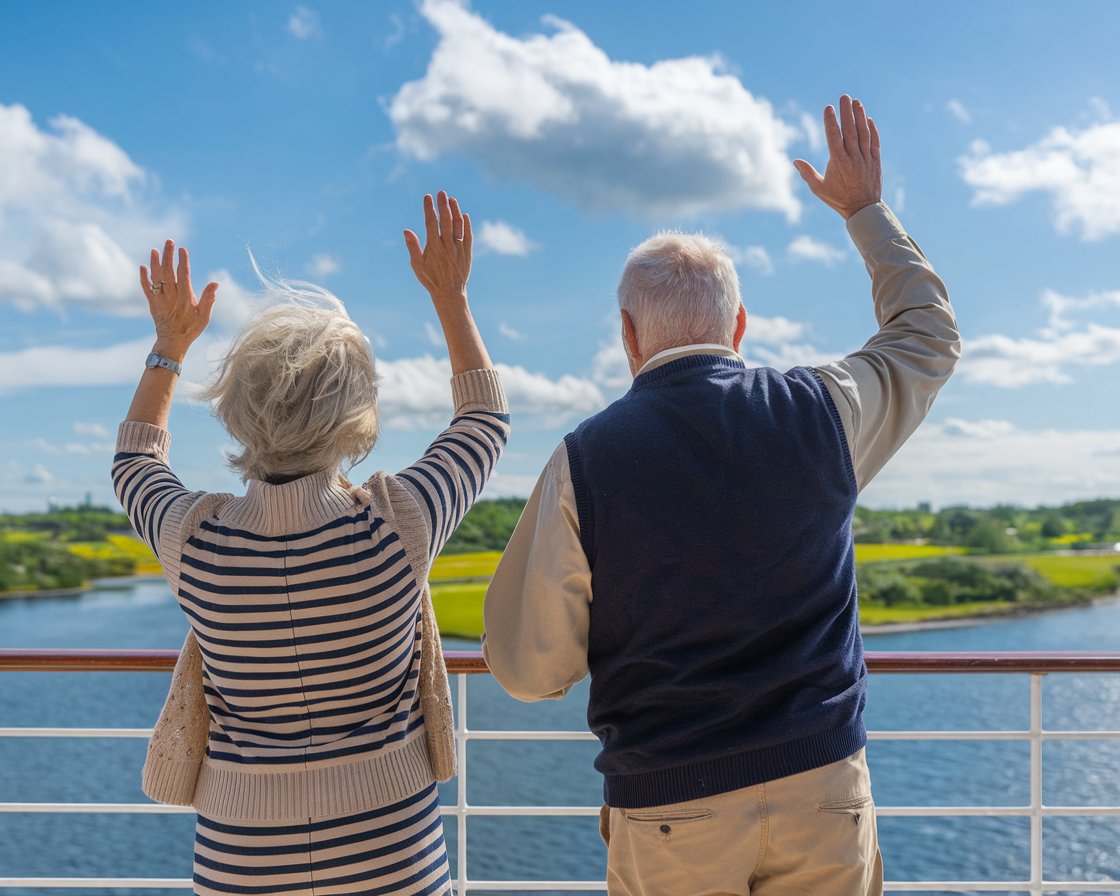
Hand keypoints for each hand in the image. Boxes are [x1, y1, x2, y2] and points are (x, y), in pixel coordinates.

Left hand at [140, 240, 217, 360]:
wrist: (173, 342)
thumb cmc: (191, 328)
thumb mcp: (204, 316)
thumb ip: (208, 299)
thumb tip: (215, 283)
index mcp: (185, 298)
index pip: (183, 275)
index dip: (182, 261)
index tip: (182, 249)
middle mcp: (171, 297)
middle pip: (168, 272)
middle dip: (168, 255)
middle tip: (169, 241)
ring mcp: (160, 299)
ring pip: (156, 277)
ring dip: (154, 262)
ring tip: (155, 250)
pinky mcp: (152, 303)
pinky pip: (146, 288)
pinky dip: (143, 277)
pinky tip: (143, 266)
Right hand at [403, 191, 472, 310]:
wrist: (449, 293)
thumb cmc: (430, 279)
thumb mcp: (417, 265)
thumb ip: (412, 247)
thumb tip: (406, 230)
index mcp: (433, 248)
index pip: (431, 223)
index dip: (429, 208)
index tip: (427, 197)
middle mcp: (447, 246)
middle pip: (446, 221)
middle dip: (443, 205)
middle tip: (441, 192)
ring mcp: (459, 249)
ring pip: (458, 226)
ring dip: (455, 212)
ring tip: (452, 200)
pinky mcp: (467, 253)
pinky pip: (468, 236)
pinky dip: (467, 225)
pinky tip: (464, 215)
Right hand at [793, 95, 881, 218]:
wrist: (863, 210)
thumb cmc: (838, 200)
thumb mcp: (819, 189)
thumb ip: (808, 173)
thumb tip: (795, 161)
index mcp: (838, 163)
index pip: (834, 138)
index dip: (831, 122)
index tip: (828, 108)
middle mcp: (853, 158)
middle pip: (850, 131)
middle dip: (847, 113)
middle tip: (844, 96)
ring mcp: (866, 159)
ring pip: (863, 134)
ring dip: (860, 117)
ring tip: (856, 102)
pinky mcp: (875, 161)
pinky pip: (874, 142)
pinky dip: (872, 130)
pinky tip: (868, 119)